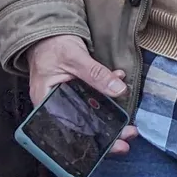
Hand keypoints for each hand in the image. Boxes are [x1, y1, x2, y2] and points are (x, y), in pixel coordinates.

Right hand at [25, 34, 134, 152]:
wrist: (48, 31)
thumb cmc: (52, 44)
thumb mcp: (74, 57)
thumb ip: (96, 74)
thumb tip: (119, 90)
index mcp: (46, 104)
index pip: (70, 130)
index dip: (92, 142)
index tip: (113, 145)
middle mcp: (56, 106)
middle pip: (82, 128)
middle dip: (107, 136)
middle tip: (128, 137)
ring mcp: (67, 100)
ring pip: (91, 117)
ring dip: (111, 120)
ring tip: (130, 128)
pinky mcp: (78, 92)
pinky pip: (95, 101)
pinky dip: (109, 98)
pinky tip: (120, 86)